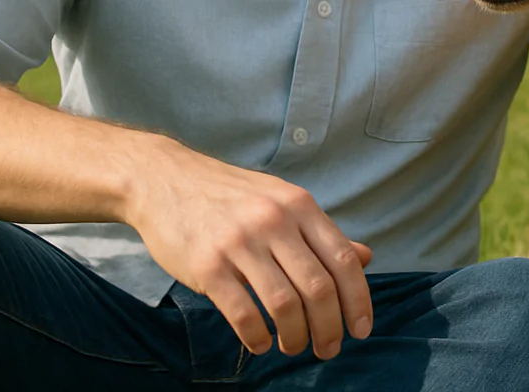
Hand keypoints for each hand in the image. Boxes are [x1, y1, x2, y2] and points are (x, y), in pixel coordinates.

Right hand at [124, 137, 374, 359]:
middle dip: (329, 328)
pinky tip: (259, 343)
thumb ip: (320, 232)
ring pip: (285, 305)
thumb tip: (364, 258)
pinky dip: (257, 337)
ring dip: (295, 337)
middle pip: (318, 288)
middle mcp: (273, 220)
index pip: (343, 259)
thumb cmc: (228, 195)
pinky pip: (243, 313)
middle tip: (328, 349)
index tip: (362, 329)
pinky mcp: (207, 264)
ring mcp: (239, 242)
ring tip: (293, 347)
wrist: (164, 179)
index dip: (359, 300)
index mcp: (298, 204)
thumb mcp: (281, 200)